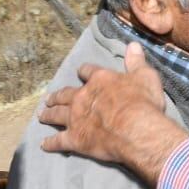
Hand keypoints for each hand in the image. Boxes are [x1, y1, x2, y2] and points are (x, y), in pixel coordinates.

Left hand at [39, 42, 188, 186]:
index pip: (88, 71)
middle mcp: (82, 97)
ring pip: (57, 114)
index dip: (85, 72)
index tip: (81, 72)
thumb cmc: (143, 103)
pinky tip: (44, 145)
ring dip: (49, 114)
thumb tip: (133, 44)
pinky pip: (58, 141)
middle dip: (57, 96)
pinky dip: (51, 143)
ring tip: (42, 115)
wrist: (137, 130)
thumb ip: (137, 62)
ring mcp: (75, 118)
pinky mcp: (75, 139)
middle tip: (50, 99)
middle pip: (65, 94)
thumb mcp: (146, 77)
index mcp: (100, 80)